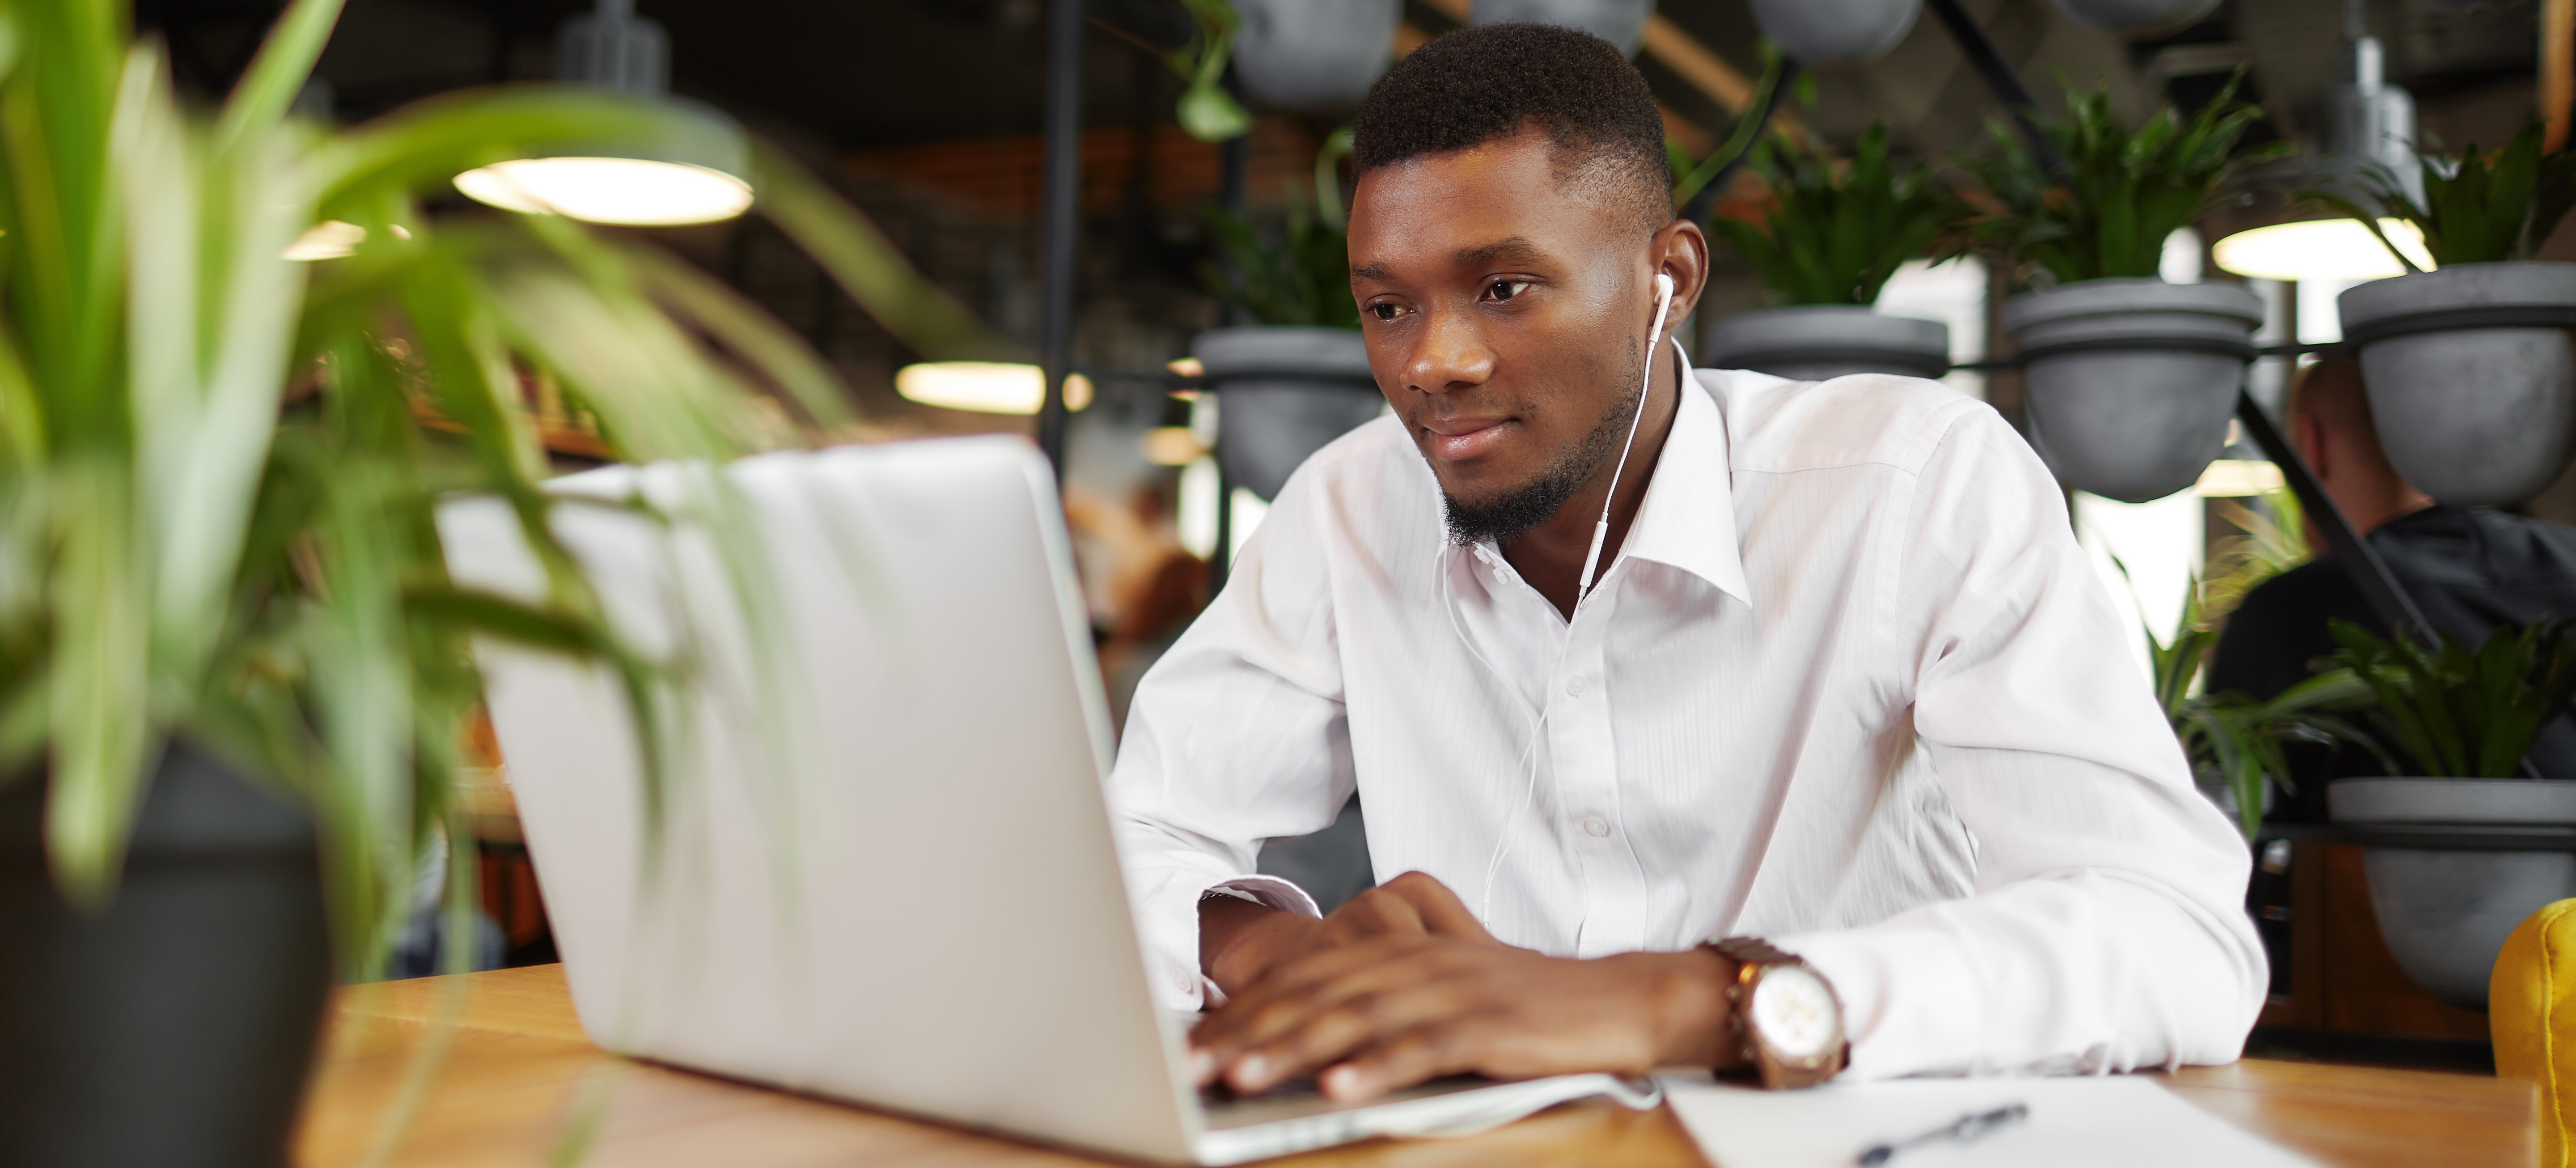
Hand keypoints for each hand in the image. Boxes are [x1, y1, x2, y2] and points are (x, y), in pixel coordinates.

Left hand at [1189, 872, 1739, 1101]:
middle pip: (1315, 995)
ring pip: (1357, 1018)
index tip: (1190, 1046)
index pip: (1302, 979)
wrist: (1615, 1001)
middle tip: (1191, 1065)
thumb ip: (1373, 1011)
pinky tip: (1340, 1089)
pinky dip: (1379, 1068)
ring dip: (1294, 1049)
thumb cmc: (1519, 1011)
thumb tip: (1301, 1050)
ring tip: (1243, 1077)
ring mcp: (1450, 989)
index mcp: (1395, 949)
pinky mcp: (1488, 1022)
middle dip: (1246, 1033)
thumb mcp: (1437, 1000)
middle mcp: (1414, 961)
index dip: (1241, 1012)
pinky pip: (1424, 1047)